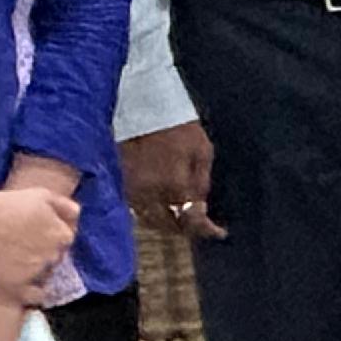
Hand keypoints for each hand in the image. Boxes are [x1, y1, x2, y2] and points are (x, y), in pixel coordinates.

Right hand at [0, 178, 81, 292]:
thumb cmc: (5, 204)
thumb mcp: (41, 195)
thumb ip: (64, 206)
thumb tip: (76, 216)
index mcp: (61, 236)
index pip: (64, 242)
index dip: (50, 238)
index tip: (36, 236)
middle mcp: (52, 255)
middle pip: (54, 259)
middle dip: (43, 255)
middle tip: (23, 248)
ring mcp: (35, 272)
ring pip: (43, 276)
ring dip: (36, 272)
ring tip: (15, 262)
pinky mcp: (16, 284)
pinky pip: (34, 296)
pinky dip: (32, 294)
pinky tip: (23, 286)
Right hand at [120, 122, 221, 241]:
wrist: (144, 108)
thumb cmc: (179, 127)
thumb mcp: (202, 152)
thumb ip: (202, 184)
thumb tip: (202, 209)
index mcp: (174, 185)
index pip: (191, 221)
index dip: (207, 230)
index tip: (219, 232)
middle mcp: (151, 194)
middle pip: (169, 226)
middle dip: (186, 229)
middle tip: (201, 226)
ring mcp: (133, 191)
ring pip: (151, 221)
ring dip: (168, 224)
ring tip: (183, 220)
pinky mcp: (122, 185)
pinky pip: (138, 210)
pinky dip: (152, 214)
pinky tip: (164, 209)